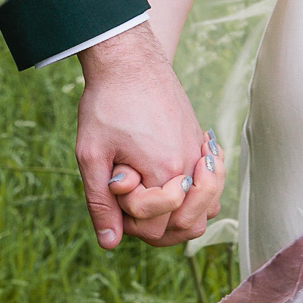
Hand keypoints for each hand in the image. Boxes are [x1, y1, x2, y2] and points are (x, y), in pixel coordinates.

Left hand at [76, 22, 219, 247]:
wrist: (128, 60)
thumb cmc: (106, 104)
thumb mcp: (92, 155)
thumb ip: (101, 203)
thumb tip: (110, 243)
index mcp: (166, 170)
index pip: (158, 228)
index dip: (131, 220)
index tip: (116, 187)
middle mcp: (192, 166)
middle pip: (188, 226)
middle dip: (155, 224)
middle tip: (129, 197)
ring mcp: (201, 155)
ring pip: (206, 210)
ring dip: (179, 214)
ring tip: (150, 197)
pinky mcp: (202, 144)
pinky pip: (210, 187)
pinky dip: (194, 196)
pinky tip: (169, 183)